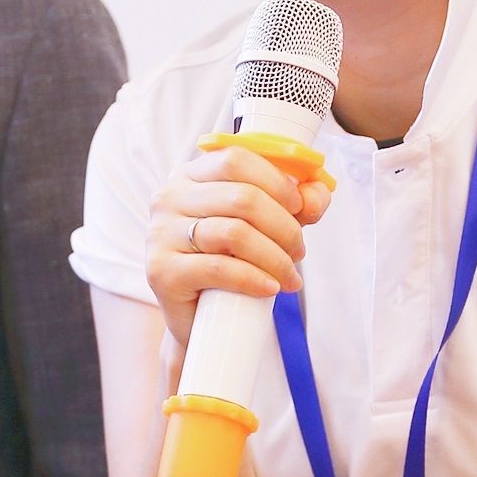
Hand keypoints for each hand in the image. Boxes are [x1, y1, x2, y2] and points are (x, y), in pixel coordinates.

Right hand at [146, 144, 331, 352]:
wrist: (199, 317)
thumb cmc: (232, 261)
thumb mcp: (267, 225)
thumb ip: (299, 203)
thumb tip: (315, 196)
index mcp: (191, 176)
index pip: (236, 159)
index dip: (276, 182)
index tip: (299, 207)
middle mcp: (169, 198)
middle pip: (242, 198)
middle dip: (284, 227)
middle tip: (298, 251)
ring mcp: (161, 234)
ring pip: (234, 234)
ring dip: (275, 257)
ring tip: (289, 275)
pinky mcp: (162, 271)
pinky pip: (220, 268)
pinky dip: (254, 279)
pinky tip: (270, 288)